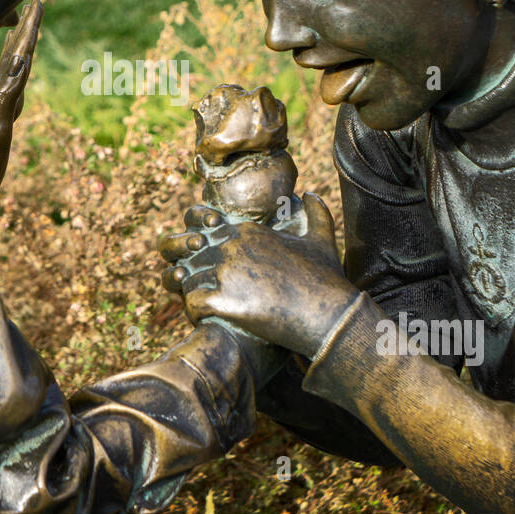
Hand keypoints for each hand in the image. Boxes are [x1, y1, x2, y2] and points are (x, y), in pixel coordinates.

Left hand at [157, 194, 354, 357]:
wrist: (330, 314)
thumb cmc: (326, 279)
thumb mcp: (321, 239)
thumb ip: (316, 213)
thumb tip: (311, 194)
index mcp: (246, 230)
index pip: (202, 227)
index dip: (202, 246)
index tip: (210, 263)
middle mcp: (230, 246)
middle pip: (188, 252)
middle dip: (190, 267)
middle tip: (200, 286)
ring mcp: (223, 272)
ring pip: (185, 278)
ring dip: (191, 292)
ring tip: (206, 305)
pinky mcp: (221, 300)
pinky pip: (191, 303)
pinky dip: (196, 313)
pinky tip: (211, 320)